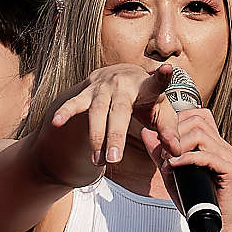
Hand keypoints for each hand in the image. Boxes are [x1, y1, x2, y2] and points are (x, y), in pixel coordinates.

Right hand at [48, 62, 177, 171]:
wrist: (121, 74)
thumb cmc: (146, 99)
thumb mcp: (161, 111)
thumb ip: (169, 132)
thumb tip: (175, 153)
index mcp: (145, 86)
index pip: (156, 83)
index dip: (161, 78)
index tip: (167, 70)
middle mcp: (123, 84)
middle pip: (119, 111)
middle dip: (115, 135)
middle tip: (114, 159)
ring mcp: (102, 88)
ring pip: (96, 112)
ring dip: (96, 137)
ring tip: (98, 161)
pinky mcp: (86, 92)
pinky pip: (74, 103)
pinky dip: (65, 112)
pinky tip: (56, 122)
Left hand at [142, 105, 231, 231]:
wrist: (215, 224)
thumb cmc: (195, 200)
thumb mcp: (171, 173)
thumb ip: (160, 153)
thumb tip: (146, 133)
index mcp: (213, 143)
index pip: (199, 115)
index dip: (178, 118)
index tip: (163, 134)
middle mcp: (222, 146)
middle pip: (198, 120)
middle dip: (175, 131)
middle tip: (162, 149)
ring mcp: (228, 157)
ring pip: (201, 135)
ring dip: (178, 145)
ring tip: (167, 159)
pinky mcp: (230, 170)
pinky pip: (206, 156)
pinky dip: (186, 159)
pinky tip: (174, 166)